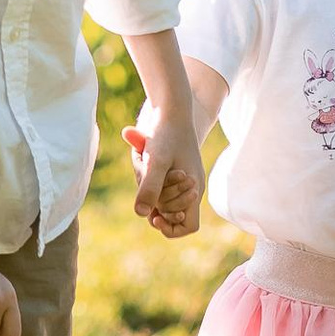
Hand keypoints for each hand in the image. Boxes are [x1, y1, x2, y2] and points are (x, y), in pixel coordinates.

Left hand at [124, 108, 202, 237]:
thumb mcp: (156, 160)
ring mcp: (184, 178)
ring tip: (143, 160)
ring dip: (147, 184)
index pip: (189, 226)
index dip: (172, 228)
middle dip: (153, 200)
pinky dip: (147, 175)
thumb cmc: (166, 133)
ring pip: (161, 196)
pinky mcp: (174, 168)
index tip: (155, 215)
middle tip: (145, 174)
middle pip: (170, 212)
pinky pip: (157, 182)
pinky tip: (142, 156)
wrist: (171, 108)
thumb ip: (150, 187)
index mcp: (193, 189)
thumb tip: (141, 213)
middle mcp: (192, 187)